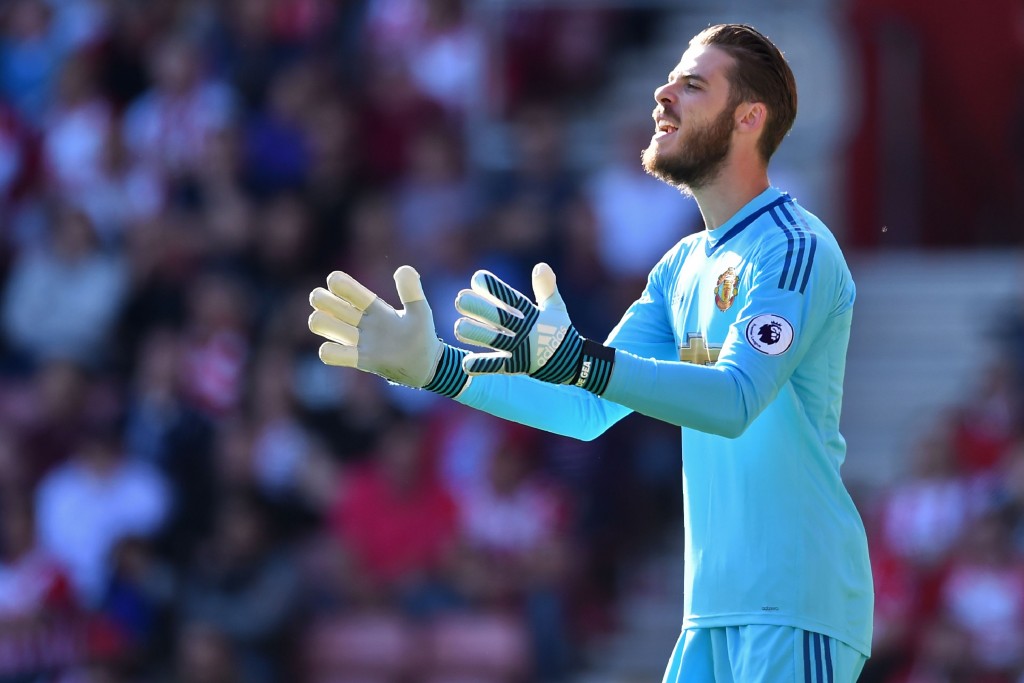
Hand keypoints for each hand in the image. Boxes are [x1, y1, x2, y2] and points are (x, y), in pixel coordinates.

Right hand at [308, 266, 468, 397]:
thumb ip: (412, 290)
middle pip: (323, 301)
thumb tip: (402, 270)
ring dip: (322, 322)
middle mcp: (360, 321)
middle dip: (322, 299)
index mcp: (373, 306)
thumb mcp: (420, 310)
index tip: (338, 283)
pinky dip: (329, 351)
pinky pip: (330, 354)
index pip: (344, 287)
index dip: (338, 283)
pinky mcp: (360, 360)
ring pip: (320, 323)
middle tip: (339, 308)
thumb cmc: (421, 335)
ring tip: (344, 329)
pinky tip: (343, 351)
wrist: (426, 364)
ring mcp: (358, 341)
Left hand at [454, 263, 614, 393]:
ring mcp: (521, 350)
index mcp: (532, 314)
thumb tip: (541, 266)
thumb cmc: (559, 330)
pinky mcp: (517, 367)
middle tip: (459, 299)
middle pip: (500, 318)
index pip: (512, 298)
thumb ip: (546, 287)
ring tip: (458, 328)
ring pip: (495, 341)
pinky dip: (483, 366)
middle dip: (480, 309)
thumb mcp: (555, 307)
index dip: (495, 288)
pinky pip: (498, 367)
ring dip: (477, 335)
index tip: (477, 278)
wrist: (573, 362)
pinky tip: (466, 364)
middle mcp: (525, 331)